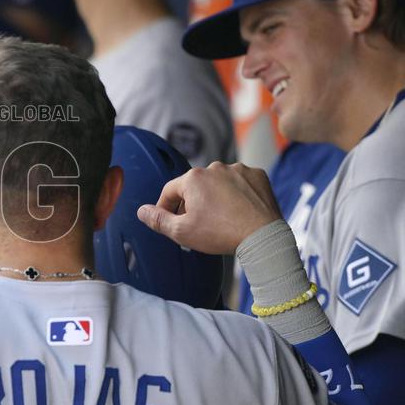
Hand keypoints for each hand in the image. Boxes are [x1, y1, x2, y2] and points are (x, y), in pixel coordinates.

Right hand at [137, 162, 282, 254]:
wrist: (262, 237)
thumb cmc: (221, 234)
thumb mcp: (182, 232)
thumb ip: (158, 220)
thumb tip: (142, 211)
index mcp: (193, 178)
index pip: (170, 190)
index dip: (166, 207)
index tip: (169, 219)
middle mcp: (215, 168)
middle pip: (195, 186)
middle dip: (193, 203)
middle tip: (198, 224)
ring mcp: (238, 169)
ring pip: (218, 183)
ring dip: (216, 196)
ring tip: (221, 218)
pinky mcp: (257, 175)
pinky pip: (241, 182)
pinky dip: (237, 193)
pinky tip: (238, 210)